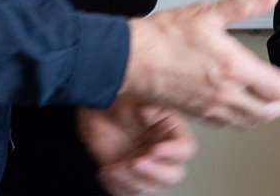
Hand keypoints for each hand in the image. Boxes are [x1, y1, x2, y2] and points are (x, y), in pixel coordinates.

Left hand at [78, 96, 196, 195]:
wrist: (94, 108)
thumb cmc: (117, 98)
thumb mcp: (134, 94)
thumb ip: (146, 102)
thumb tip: (148, 111)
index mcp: (170, 131)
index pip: (185, 148)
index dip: (174, 152)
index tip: (155, 149)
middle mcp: (161, 152)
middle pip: (173, 175)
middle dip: (155, 172)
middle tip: (136, 162)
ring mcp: (144, 167)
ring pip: (150, 188)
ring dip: (132, 180)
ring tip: (116, 166)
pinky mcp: (126, 177)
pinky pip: (127, 192)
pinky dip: (116, 186)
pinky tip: (106, 170)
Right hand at [120, 0, 279, 127]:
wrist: (129, 59)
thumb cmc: (163, 36)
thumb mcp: (207, 11)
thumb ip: (243, 4)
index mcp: (233, 68)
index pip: (278, 87)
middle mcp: (226, 94)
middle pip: (269, 110)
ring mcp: (211, 107)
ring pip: (251, 121)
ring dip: (270, 116)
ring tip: (278, 107)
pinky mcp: (197, 113)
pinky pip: (231, 124)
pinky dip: (247, 120)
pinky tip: (244, 112)